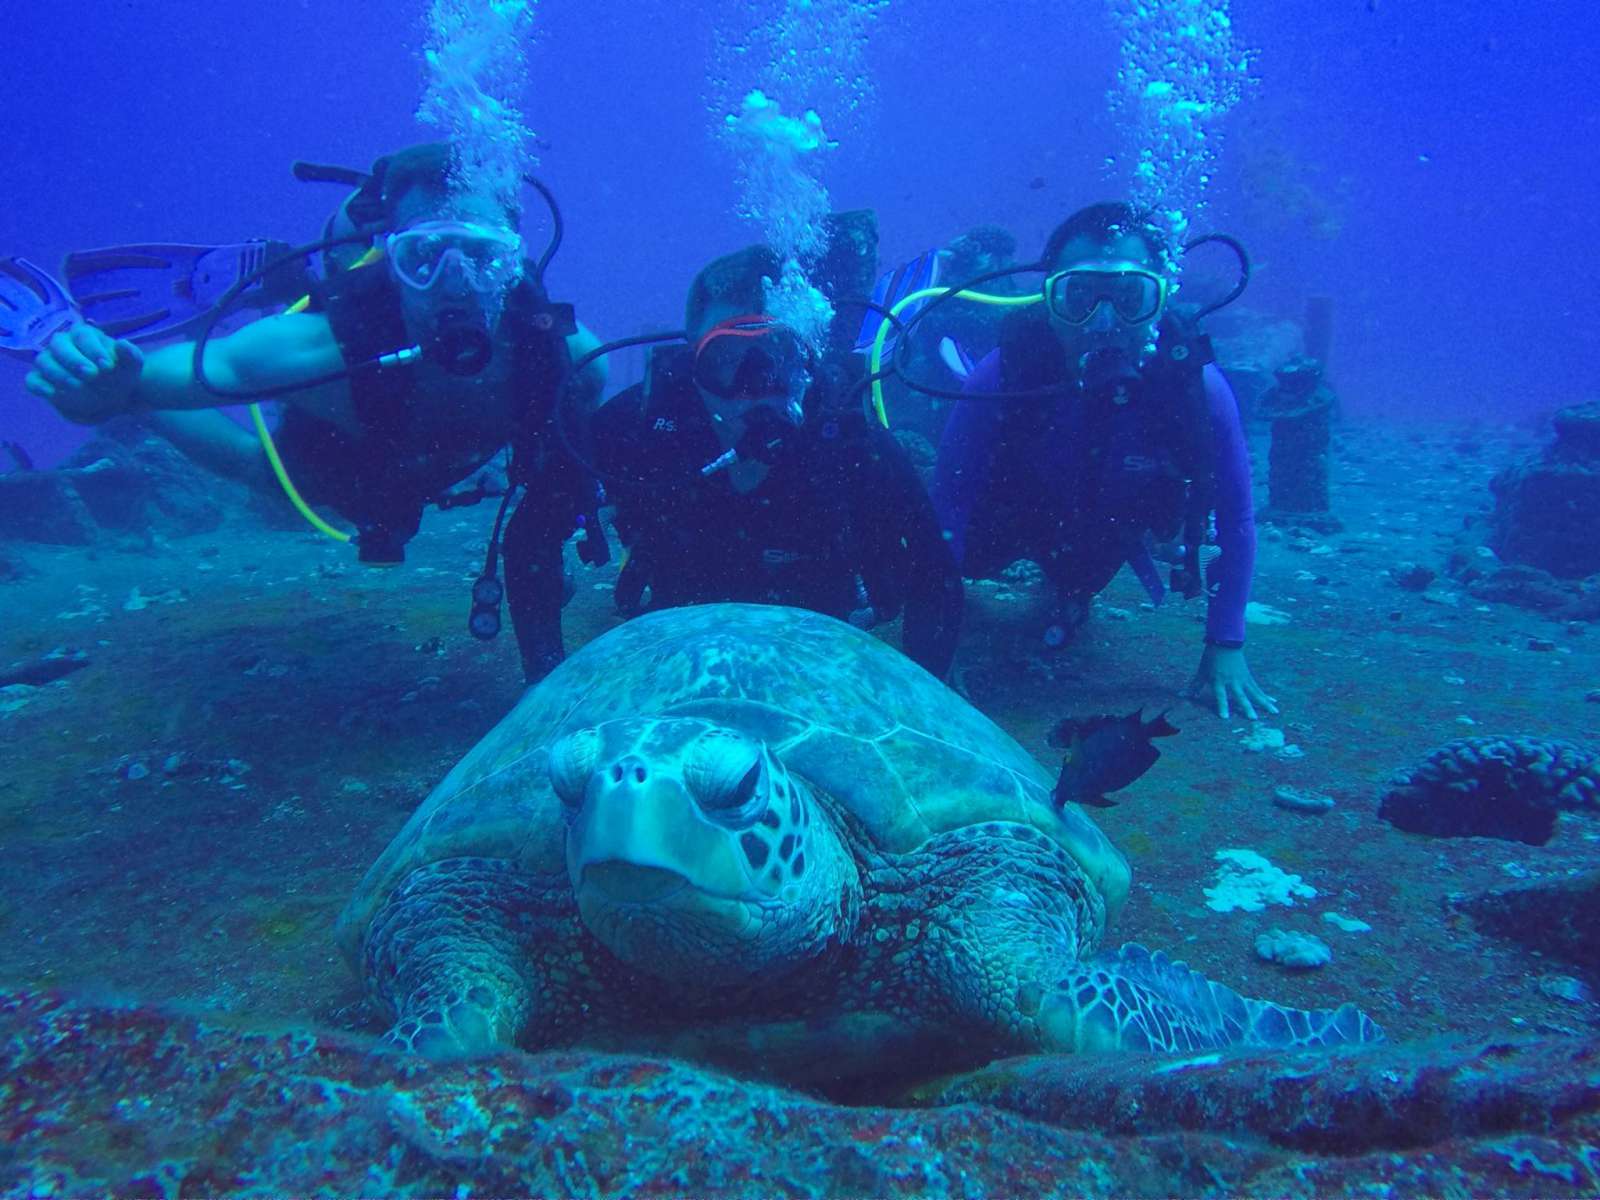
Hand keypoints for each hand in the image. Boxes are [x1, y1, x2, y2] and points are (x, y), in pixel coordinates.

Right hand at [25, 325, 145, 423]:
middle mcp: (62, 344)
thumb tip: (121, 343)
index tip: (108, 367)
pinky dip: (39, 386)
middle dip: (74, 360)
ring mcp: (49, 361)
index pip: (83, 335)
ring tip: (77, 386)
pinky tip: (52, 394)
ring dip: (59, 373)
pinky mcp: (41, 380)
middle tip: (91, 375)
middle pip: (59, 345)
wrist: (111, 396)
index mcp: (84, 335)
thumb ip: (130, 354)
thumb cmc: (119, 374)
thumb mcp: (132, 366)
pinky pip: (32, 381)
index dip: (94, 350)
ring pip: (44, 361)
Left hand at [1187, 644, 1277, 719]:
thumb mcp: (1202, 672)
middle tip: (1254, 718)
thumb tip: (1182, 695)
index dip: (1222, 705)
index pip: (1220, 695)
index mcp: (1219, 680)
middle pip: (1241, 696)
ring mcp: (1242, 679)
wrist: (1225, 642)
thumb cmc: (1211, 658)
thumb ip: (1195, 686)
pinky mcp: (1249, 677)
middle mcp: (1232, 681)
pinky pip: (1258, 689)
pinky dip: (1266, 696)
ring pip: (1255, 693)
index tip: (1225, 717)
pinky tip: (1274, 703)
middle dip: (1247, 707)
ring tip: (1274, 712)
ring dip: (1264, 703)